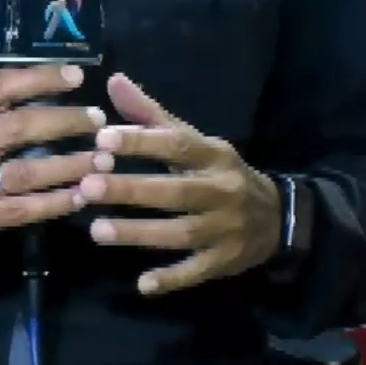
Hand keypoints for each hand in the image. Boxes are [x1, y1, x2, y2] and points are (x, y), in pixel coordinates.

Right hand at [0, 64, 106, 268]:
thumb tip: (37, 92)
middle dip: (64, 120)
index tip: (76, 76)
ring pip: (28, 172)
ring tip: (103, 158)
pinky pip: (24, 210)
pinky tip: (82, 195)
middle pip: (19, 127)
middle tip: (98, 119)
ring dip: (71, 165)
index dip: (39, 78)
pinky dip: (57, 202)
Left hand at [80, 74, 282, 295]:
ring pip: (182, 232)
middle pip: (176, 191)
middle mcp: (221, 190)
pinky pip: (197, 271)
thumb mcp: (194, 140)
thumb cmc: (219, 173)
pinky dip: (172, 278)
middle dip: (131, 189)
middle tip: (87, 187)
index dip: (141, 142)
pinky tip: (142, 285)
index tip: (102, 139)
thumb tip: (113, 79)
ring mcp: (225, 229)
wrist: (278, 217)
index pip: (177, 145)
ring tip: (97, 231)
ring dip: (140, 233)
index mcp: (213, 155)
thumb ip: (150, 116)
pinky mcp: (225, 261)